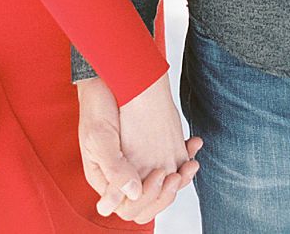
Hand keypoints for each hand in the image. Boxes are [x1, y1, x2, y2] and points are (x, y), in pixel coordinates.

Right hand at [78, 74, 200, 223]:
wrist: (107, 80)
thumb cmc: (97, 107)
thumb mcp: (98, 137)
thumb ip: (114, 168)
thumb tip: (134, 193)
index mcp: (105, 179)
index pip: (129, 208)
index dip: (148, 198)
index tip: (159, 174)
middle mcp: (123, 178)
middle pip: (149, 205)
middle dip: (166, 193)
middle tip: (176, 174)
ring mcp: (138, 167)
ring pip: (163, 189)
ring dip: (181, 180)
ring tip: (191, 163)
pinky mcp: (151, 154)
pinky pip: (171, 168)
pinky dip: (186, 159)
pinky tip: (193, 145)